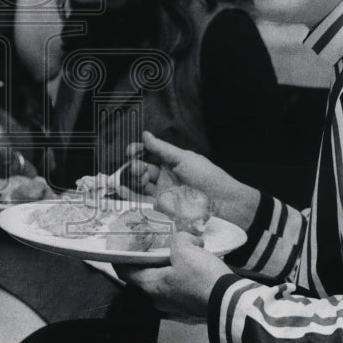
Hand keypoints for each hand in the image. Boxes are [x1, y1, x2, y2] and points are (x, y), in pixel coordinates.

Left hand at [116, 231, 229, 317]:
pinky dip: (179, 274)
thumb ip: (178, 238)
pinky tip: (191, 262)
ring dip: (166, 266)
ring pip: (163, 281)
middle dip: (147, 259)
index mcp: (150, 286)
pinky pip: (178, 287)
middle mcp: (158, 299)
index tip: (117, 247)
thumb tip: (184, 238)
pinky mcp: (189, 308)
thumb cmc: (201, 277)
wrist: (229, 302)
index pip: (125, 272)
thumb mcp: (185, 248)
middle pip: (145, 276)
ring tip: (174, 249)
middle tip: (150, 242)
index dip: (120, 258)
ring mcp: (174, 306)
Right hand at [129, 132, 259, 229]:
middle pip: (142, 167)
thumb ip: (162, 148)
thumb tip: (145, 135)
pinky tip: (121, 189)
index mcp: (170, 161)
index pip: (148, 153)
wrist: (221, 204)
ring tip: (138, 176)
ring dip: (133, 178)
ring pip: (140, 183)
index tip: (131, 150)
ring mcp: (162, 191)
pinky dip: (129, 195)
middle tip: (137, 167)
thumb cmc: (207, 177)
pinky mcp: (161, 207)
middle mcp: (164, 175)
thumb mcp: (184, 158)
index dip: (138, 151)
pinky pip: (142, 200)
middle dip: (135, 165)